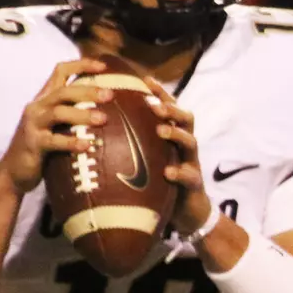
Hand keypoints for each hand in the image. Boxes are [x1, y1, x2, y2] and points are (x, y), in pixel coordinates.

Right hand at [0, 58, 111, 194]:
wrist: (13, 172)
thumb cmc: (42, 149)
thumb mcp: (56, 126)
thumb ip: (73, 115)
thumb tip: (110, 112)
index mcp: (44, 99)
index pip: (60, 71)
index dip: (81, 65)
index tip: (104, 66)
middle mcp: (37, 107)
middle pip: (63, 91)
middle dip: (88, 91)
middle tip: (110, 95)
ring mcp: (33, 125)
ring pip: (58, 113)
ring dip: (82, 115)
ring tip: (103, 119)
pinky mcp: (32, 144)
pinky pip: (53, 141)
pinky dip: (71, 142)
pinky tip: (88, 145)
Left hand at [143, 77, 211, 233]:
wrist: (185, 212)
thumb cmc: (161, 182)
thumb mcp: (148, 159)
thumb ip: (133, 144)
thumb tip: (98, 131)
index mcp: (173, 136)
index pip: (170, 108)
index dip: (160, 93)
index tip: (145, 80)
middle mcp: (185, 145)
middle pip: (186, 118)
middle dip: (171, 109)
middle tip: (155, 105)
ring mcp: (191, 163)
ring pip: (191, 142)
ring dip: (176, 134)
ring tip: (161, 131)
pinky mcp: (194, 184)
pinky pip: (189, 175)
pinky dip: (179, 173)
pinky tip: (167, 173)